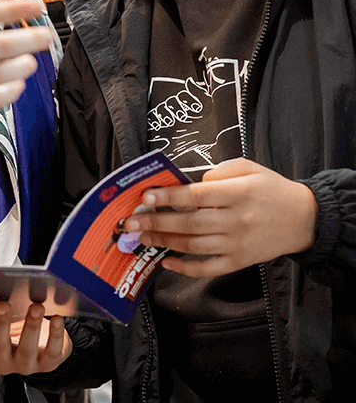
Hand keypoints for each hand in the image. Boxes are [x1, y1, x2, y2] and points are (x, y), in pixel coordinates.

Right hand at [0, 302, 71, 375]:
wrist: (42, 347)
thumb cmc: (16, 328)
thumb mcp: (2, 321)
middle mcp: (2, 361)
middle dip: (0, 324)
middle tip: (2, 305)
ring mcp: (25, 365)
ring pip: (26, 350)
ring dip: (30, 327)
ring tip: (35, 306)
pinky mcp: (47, 364)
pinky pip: (51, 352)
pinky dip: (55, 335)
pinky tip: (57, 319)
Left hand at [125, 158, 317, 276]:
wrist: (305, 219)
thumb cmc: (272, 189)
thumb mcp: (249, 168)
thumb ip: (219, 172)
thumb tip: (190, 183)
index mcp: (239, 194)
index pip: (197, 196)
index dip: (170, 197)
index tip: (146, 196)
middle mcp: (237, 221)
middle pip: (191, 223)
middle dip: (157, 222)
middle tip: (131, 221)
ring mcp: (238, 244)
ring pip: (195, 246)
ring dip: (164, 242)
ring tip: (141, 236)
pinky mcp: (240, 261)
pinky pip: (209, 268)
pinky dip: (186, 268)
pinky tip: (166, 261)